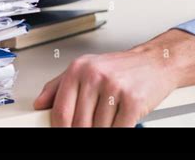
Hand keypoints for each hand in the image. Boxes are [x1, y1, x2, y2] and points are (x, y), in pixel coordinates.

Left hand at [33, 29, 194, 126]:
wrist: (154, 61)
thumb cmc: (122, 67)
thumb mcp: (87, 68)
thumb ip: (59, 85)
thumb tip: (40, 103)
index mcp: (79, 68)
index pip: (61, 111)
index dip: (61, 129)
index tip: (64, 132)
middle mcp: (95, 75)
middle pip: (78, 125)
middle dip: (84, 130)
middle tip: (93, 124)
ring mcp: (114, 87)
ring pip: (98, 130)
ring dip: (104, 129)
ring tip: (110, 117)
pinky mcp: (132, 100)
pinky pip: (118, 130)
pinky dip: (118, 130)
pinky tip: (121, 120)